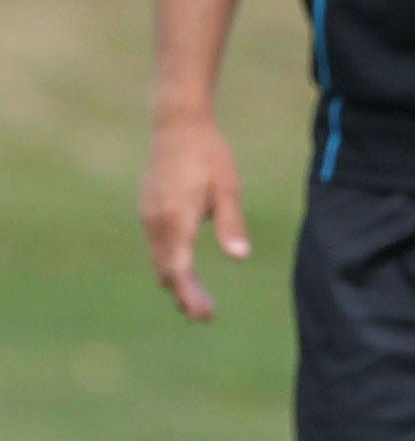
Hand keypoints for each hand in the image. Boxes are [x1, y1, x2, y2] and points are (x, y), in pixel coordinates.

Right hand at [138, 115, 249, 320]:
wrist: (177, 125)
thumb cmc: (208, 154)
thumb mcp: (227, 188)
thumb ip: (231, 224)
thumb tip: (240, 257)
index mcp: (176, 219)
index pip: (178, 269)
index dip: (189, 295)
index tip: (203, 314)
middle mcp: (156, 222)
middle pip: (165, 270)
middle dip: (183, 294)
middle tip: (203, 315)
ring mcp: (148, 215)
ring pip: (158, 259)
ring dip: (175, 280)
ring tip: (195, 300)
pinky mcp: (148, 209)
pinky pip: (156, 245)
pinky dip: (168, 262)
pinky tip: (183, 270)